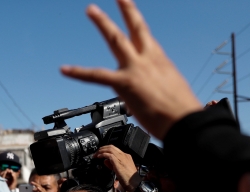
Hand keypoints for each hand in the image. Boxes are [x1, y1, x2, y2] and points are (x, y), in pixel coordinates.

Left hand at [60, 0, 201, 139]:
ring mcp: (135, 69)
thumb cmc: (181, 111)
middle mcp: (147, 59)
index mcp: (160, 60)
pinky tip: (64, 69)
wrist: (184, 122)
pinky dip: (79, 72)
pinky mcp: (124, 84)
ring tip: (91, 9)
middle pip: (134, 28)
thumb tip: (153, 86)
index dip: (135, 19)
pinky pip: (97, 76)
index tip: (128, 6)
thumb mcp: (171, 89)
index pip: (144, 35)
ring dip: (103, 23)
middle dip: (125, 9)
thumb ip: (157, 82)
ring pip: (116, 40)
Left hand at [93, 145, 139, 191]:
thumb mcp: (119, 170)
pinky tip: (98, 157)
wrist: (135, 183)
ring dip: (101, 151)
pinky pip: (109, 155)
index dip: (106, 149)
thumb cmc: (129, 179)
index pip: (114, 149)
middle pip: (111, 147)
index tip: (101, 152)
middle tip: (96, 152)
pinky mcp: (118, 162)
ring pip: (109, 149)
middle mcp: (124, 155)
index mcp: (126, 156)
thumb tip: (105, 160)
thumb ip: (112, 165)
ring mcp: (121, 158)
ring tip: (96, 154)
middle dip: (103, 148)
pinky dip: (103, 155)